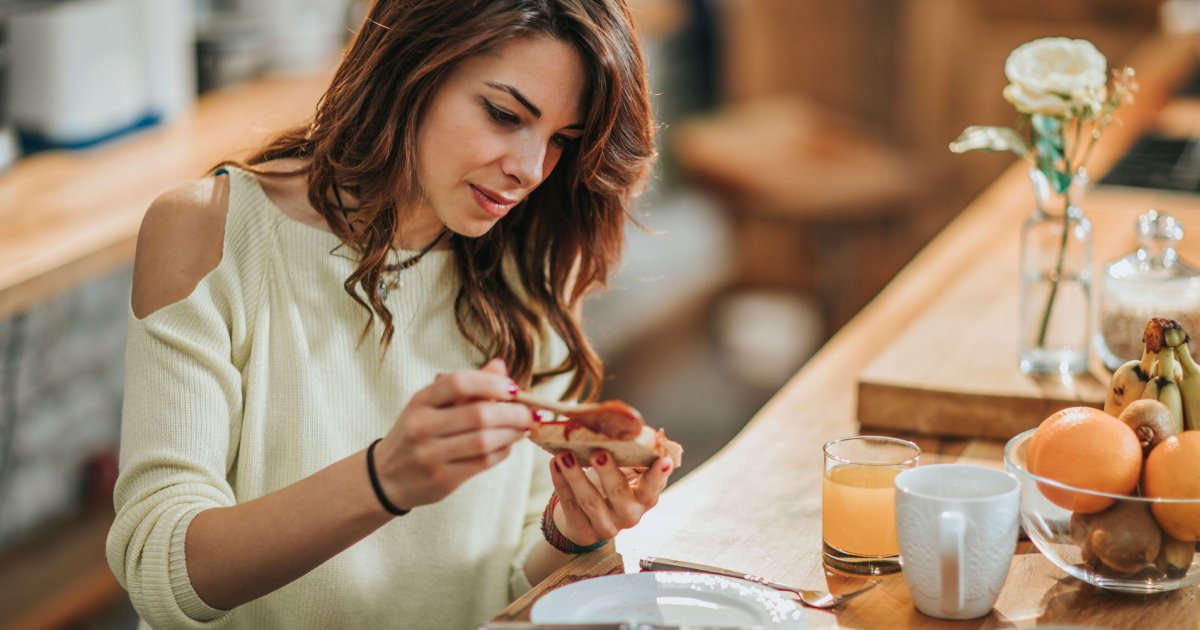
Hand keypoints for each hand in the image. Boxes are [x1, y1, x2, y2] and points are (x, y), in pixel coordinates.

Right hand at [374, 358, 532, 510]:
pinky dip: (503, 452)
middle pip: (479, 415)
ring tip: (524, 428)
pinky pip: (483, 462)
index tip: (513, 388)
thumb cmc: (417, 433)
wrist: (387, 477)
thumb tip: (500, 366)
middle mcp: (422, 426)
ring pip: (484, 441)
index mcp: (420, 401)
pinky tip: (509, 445)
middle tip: (531, 412)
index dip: (491, 383)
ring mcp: (430, 455)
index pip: (458, 383)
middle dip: (513, 413)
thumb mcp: (432, 405)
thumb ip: (467, 387)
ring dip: (512, 433)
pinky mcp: (442, 479)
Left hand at [549, 449, 672, 545]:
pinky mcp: (584, 532)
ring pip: (590, 501)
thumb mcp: (627, 473)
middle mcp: (630, 515)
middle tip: (599, 453)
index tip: (662, 460)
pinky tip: (555, 464)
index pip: (653, 486)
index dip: (658, 475)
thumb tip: (652, 433)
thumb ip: (637, 456)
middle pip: (619, 493)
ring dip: (576, 476)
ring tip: (564, 455)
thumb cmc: (612, 486)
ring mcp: (607, 526)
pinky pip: (570, 506)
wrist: (587, 518)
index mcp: (645, 498)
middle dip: (608, 472)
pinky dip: (561, 483)